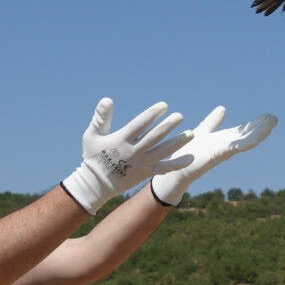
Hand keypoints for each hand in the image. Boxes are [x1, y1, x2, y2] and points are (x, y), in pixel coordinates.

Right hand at [62, 98, 188, 213]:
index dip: (151, 115)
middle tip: (180, 116)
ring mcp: (141, 163)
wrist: (96, 184)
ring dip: (177, 143)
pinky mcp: (146, 173)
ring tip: (192, 134)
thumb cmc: (93, 156)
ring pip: (162, 153)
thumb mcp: (92, 135)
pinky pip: (164, 168)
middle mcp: (133, 152)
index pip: (139, 125)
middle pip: (154, 138)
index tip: (164, 105)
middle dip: (168, 127)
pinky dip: (177, 164)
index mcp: (120, 140)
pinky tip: (190, 158)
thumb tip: (107, 99)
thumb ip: (100, 117)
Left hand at [149, 107, 277, 205]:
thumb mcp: (202, 132)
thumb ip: (212, 122)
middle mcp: (225, 146)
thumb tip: (223, 108)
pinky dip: (245, 144)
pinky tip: (255, 139)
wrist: (173, 171)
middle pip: (247, 136)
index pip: (243, 131)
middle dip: (261, 128)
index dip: (256, 124)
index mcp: (224, 140)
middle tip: (274, 118)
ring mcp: (222, 152)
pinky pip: (233, 149)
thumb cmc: (186, 154)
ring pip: (245, 142)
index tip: (269, 115)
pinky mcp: (216, 156)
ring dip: (259, 134)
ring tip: (271, 124)